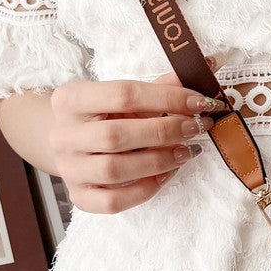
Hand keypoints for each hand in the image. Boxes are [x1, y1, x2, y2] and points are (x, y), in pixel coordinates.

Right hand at [49, 61, 227, 213]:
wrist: (70, 142)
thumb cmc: (104, 114)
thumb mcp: (124, 95)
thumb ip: (159, 87)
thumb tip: (206, 68)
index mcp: (71, 99)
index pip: (123, 94)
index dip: (168, 98)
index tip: (201, 102)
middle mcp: (63, 134)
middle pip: (117, 135)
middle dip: (165, 131)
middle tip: (197, 127)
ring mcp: (69, 168)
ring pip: (114, 170)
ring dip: (159, 161)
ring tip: (187, 151)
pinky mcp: (79, 196)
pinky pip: (112, 202)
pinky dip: (144, 190)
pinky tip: (166, 174)